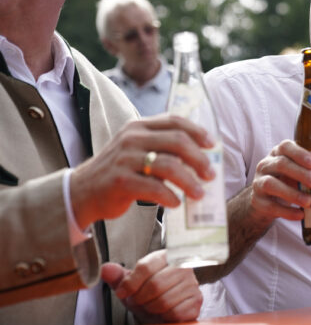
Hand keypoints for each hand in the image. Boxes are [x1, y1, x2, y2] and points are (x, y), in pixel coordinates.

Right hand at [70, 115, 214, 229]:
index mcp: (139, 126)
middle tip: (211, 175)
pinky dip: (169, 196)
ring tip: (200, 194)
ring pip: (168, 165)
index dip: (198, 132)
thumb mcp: (137, 149)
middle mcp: (132, 139)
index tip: (213, 145)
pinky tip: (177, 203)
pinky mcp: (120, 181)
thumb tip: (202, 157)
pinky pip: (153, 187)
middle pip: (177, 141)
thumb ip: (162, 146)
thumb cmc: (120, 171)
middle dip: (199, 159)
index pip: (175, 121)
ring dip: (189, 181)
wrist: (82, 191)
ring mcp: (124, 159)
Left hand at [100, 250, 201, 323]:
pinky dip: (164, 317)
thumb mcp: (131, 285)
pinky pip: (174, 312)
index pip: (146, 266)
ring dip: (151, 309)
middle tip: (137, 302)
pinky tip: (163, 313)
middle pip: (155, 285)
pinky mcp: (196, 301)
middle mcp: (182, 267)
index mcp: (165, 256)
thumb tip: (105, 269)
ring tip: (150, 306)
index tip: (123, 293)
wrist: (164, 310)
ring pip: (164, 300)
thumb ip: (118, 277)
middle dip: (140, 299)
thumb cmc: (147, 295)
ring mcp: (192, 284)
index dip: (130, 283)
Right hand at [248, 140, 310, 222]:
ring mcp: (259, 183)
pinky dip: (286, 212)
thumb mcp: (300, 172)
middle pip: (281, 164)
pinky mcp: (257, 201)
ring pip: (271, 184)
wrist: (266, 201)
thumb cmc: (288, 181)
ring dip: (292, 194)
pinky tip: (300, 215)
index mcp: (279, 154)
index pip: (285, 146)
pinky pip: (270, 206)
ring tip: (309, 202)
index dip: (299, 153)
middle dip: (301, 174)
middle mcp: (266, 165)